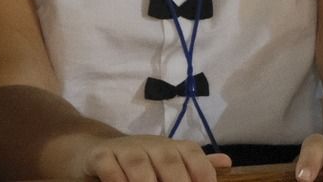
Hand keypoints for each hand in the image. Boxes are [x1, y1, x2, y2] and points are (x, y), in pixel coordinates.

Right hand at [79, 137, 229, 181]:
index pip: (193, 155)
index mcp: (172, 147)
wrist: (95, 151)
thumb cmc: (141, 161)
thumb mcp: (169, 160)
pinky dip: (116, 179)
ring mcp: (125, 148)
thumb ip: (195, 164)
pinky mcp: (100, 156)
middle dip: (177, 181)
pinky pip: (109, 167)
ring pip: (138, 163)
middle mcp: (152, 144)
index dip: (203, 172)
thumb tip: (227, 162)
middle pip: (168, 160)